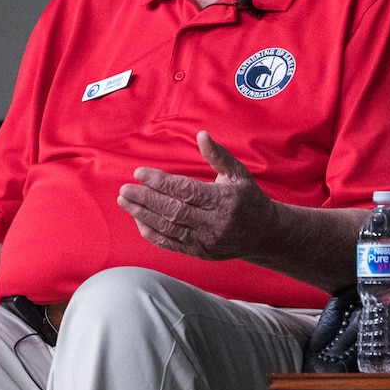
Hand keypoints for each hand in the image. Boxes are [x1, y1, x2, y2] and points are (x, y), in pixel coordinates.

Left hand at [117, 132, 280, 261]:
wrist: (264, 234)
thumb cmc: (248, 199)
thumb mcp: (238, 174)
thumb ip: (218, 155)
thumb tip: (201, 135)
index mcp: (223, 200)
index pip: (186, 190)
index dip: (160, 182)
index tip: (140, 173)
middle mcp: (215, 222)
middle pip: (173, 210)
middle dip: (146, 199)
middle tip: (124, 190)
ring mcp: (207, 241)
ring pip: (169, 228)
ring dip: (144, 215)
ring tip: (125, 202)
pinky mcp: (201, 253)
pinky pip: (172, 244)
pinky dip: (153, 233)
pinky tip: (139, 220)